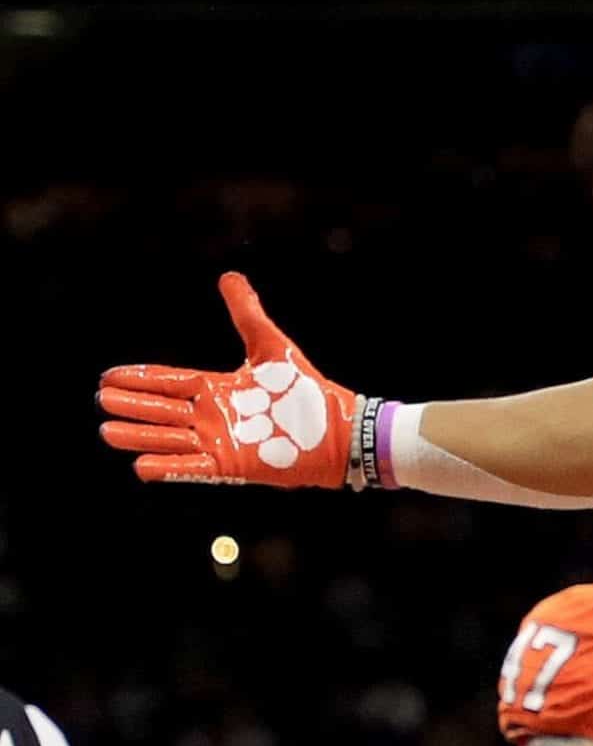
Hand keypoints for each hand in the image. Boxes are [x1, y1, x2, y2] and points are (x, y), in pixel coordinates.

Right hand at [98, 272, 364, 487]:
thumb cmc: (307, 390)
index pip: (170, 381)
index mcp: (218, 388)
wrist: (339, 430)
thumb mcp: (272, 346)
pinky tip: (140, 467)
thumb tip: (228, 276)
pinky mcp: (231, 466)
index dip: (141, 379)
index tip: (108, 377)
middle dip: (134, 405)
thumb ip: (247, 314)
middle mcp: (213, 416)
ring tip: (108, 431)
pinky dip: (169, 467)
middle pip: (163, 409)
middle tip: (101, 400)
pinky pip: (192, 468)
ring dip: (141, 435)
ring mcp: (220, 442)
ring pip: (170, 438)